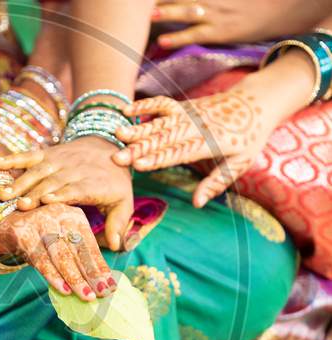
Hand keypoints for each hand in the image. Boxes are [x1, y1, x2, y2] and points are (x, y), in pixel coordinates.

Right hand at [0, 138, 133, 250]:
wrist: (109, 147)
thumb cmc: (113, 183)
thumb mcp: (123, 202)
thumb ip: (117, 224)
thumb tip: (115, 246)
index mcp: (92, 182)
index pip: (76, 188)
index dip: (62, 193)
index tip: (48, 201)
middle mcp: (74, 169)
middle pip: (52, 182)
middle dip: (35, 193)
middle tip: (19, 206)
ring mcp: (59, 161)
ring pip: (37, 171)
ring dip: (20, 182)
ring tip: (4, 195)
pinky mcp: (47, 154)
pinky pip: (29, 155)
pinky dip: (13, 159)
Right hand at [0, 204, 115, 300]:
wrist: (1, 221)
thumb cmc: (38, 234)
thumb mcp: (60, 235)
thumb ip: (77, 252)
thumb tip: (100, 280)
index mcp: (73, 214)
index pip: (89, 244)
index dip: (100, 266)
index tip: (110, 286)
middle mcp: (58, 215)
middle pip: (78, 249)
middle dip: (92, 274)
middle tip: (102, 293)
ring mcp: (39, 222)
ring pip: (60, 255)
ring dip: (75, 278)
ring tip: (86, 296)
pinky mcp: (22, 233)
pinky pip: (40, 259)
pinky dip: (52, 276)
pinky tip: (63, 289)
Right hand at [113, 90, 267, 207]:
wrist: (257, 101)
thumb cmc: (249, 137)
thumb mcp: (240, 164)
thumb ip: (216, 183)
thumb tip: (197, 203)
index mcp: (210, 142)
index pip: (179, 153)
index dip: (158, 159)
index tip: (138, 166)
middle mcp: (196, 127)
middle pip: (163, 139)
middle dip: (139, 148)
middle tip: (117, 158)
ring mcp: (189, 114)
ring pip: (159, 122)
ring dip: (137, 129)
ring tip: (116, 134)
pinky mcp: (184, 106)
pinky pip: (162, 104)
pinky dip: (145, 105)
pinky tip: (126, 111)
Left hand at [152, 0, 330, 48]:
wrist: (283, 8)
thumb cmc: (252, 0)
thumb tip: (189, 0)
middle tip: (140, 2)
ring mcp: (216, 14)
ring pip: (185, 11)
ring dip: (165, 12)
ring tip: (146, 15)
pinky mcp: (220, 32)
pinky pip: (195, 35)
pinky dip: (178, 37)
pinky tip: (162, 40)